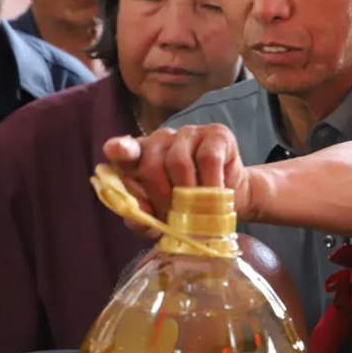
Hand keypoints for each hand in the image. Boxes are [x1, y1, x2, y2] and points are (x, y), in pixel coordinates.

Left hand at [103, 125, 253, 233]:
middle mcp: (161, 138)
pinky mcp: (217, 134)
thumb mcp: (164, 218)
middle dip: (161, 198)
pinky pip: (208, 159)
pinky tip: (216, 195)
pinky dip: (211, 183)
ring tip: (197, 211)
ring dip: (187, 194)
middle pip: (151, 165)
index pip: (123, 149)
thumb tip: (136, 215)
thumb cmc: (191, 206)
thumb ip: (143, 219)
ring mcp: (189, 133)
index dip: (119, 149)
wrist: (233, 198)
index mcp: (141, 156)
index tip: (117, 152)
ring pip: (179, 162)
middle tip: (176, 218)